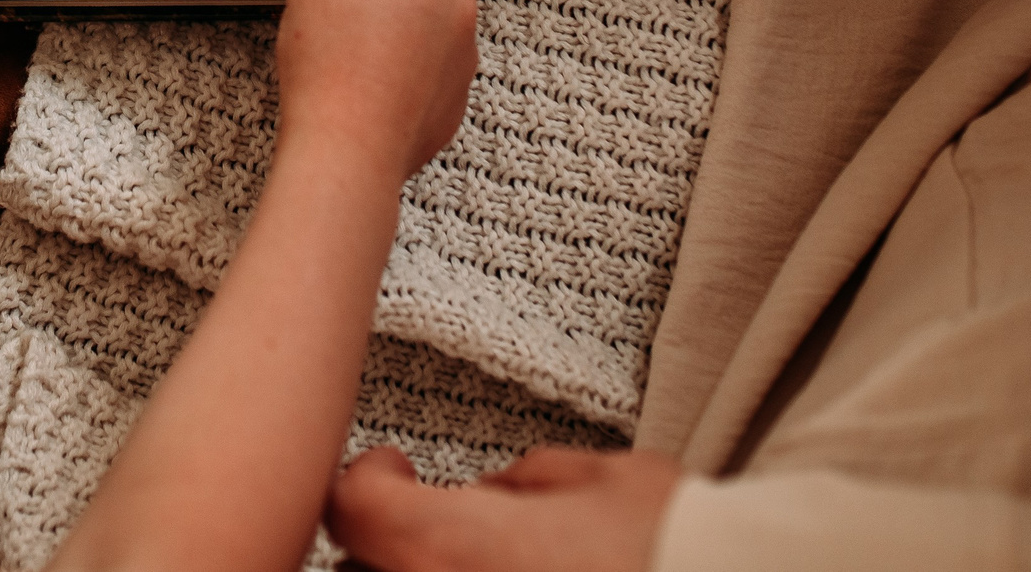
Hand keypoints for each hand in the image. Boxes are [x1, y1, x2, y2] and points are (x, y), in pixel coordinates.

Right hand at [275, 0, 477, 181]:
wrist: (350, 154)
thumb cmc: (328, 73)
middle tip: (337, 10)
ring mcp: (463, 45)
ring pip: (423, 5)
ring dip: (394, 15)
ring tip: (353, 52)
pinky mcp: (459, 85)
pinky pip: (431, 50)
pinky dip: (406, 56)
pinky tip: (373, 79)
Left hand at [326, 445, 680, 571]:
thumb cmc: (680, 554)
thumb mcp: (606, 481)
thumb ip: (529, 480)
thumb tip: (497, 494)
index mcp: (453, 546)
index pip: (351, 508)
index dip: (370, 479)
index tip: (397, 469)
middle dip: (386, 550)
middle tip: (437, 531)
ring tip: (484, 565)